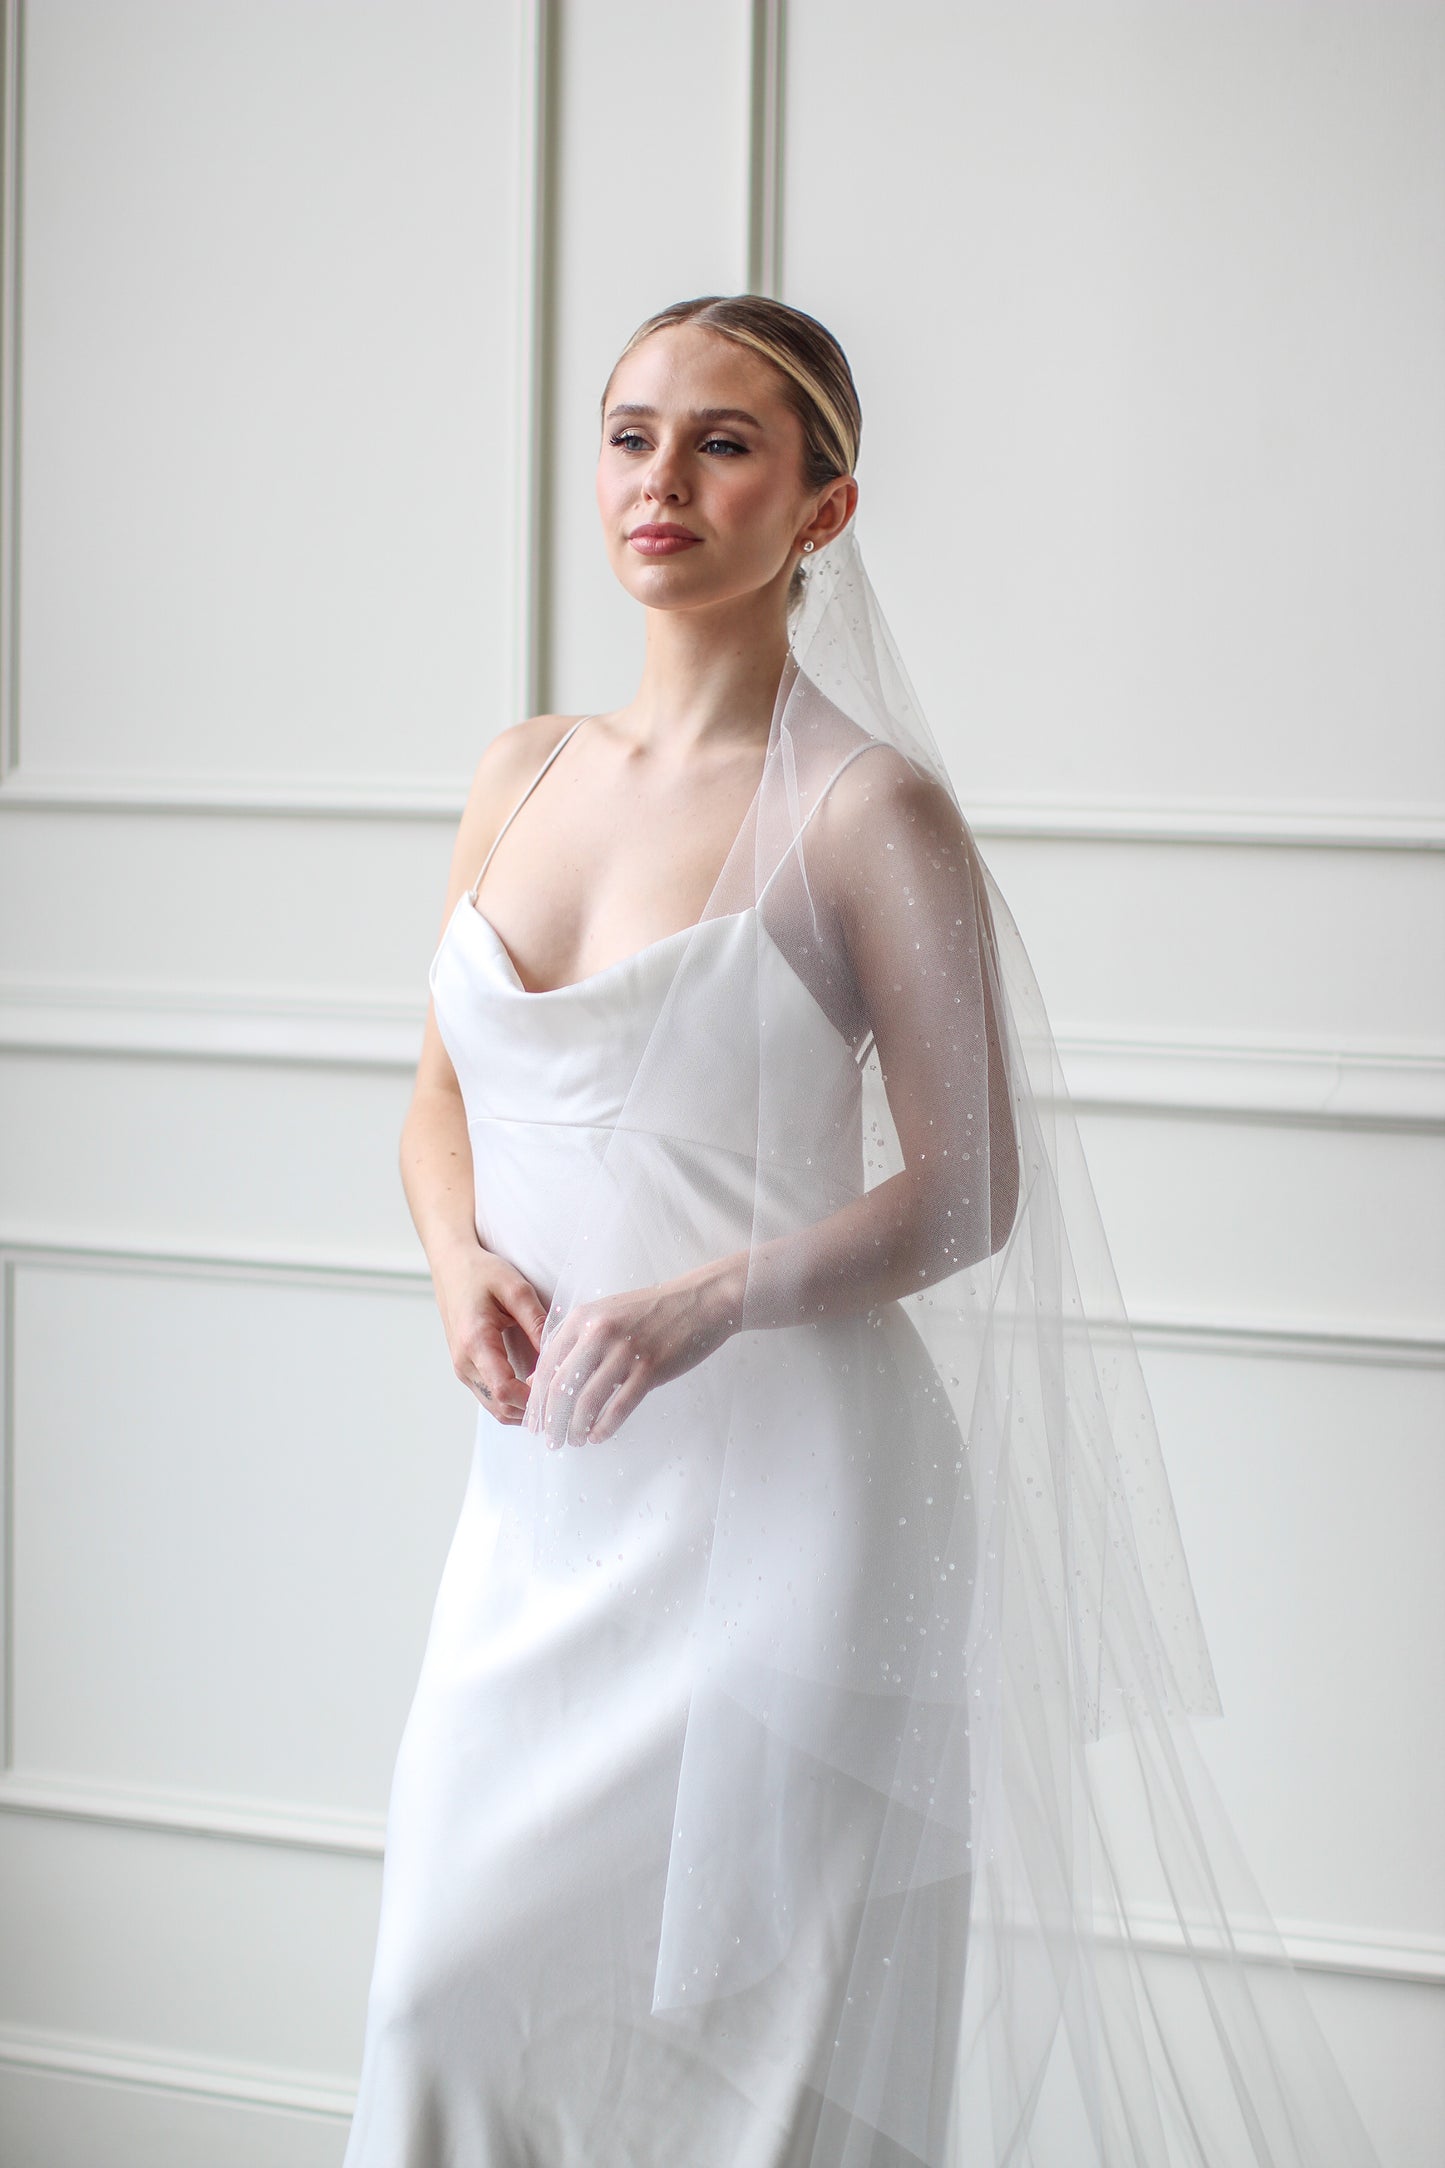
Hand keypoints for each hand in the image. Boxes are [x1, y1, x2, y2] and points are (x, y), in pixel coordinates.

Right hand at [436, 1248, 548, 1423]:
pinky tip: (535, 1390)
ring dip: (523, 1410)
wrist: (450, 1266)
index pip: (505, 1390)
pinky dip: (512, 1402)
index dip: (533, 1397)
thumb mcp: (516, 1289)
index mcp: (475, 1342)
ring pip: (495, 1409)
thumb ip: (537, 1322)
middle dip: (532, 1409)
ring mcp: (462, 1368)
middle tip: (562, 1396)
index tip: (557, 1386)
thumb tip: (557, 1355)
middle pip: (501, 1407)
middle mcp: (464, 1362)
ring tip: (552, 1395)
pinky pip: (490, 1398)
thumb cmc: (482, 1272)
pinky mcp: (465, 1369)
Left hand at [522, 1264, 740, 1448]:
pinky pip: (620, 1407)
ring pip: (588, 1401)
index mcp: (582, 1318)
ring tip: (574, 1441)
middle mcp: (598, 1332)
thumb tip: (537, 1380)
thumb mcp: (603, 1317)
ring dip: (576, 1428)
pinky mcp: (650, 1368)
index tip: (534, 1422)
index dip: (536, 1400)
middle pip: (562, 1387)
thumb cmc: (648, 1312)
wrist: (698, 1301)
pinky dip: (605, 1427)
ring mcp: (625, 1351)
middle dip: (551, 1421)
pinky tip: (598, 1436)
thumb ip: (571, 1344)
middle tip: (551, 1441)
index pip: (547, 1366)